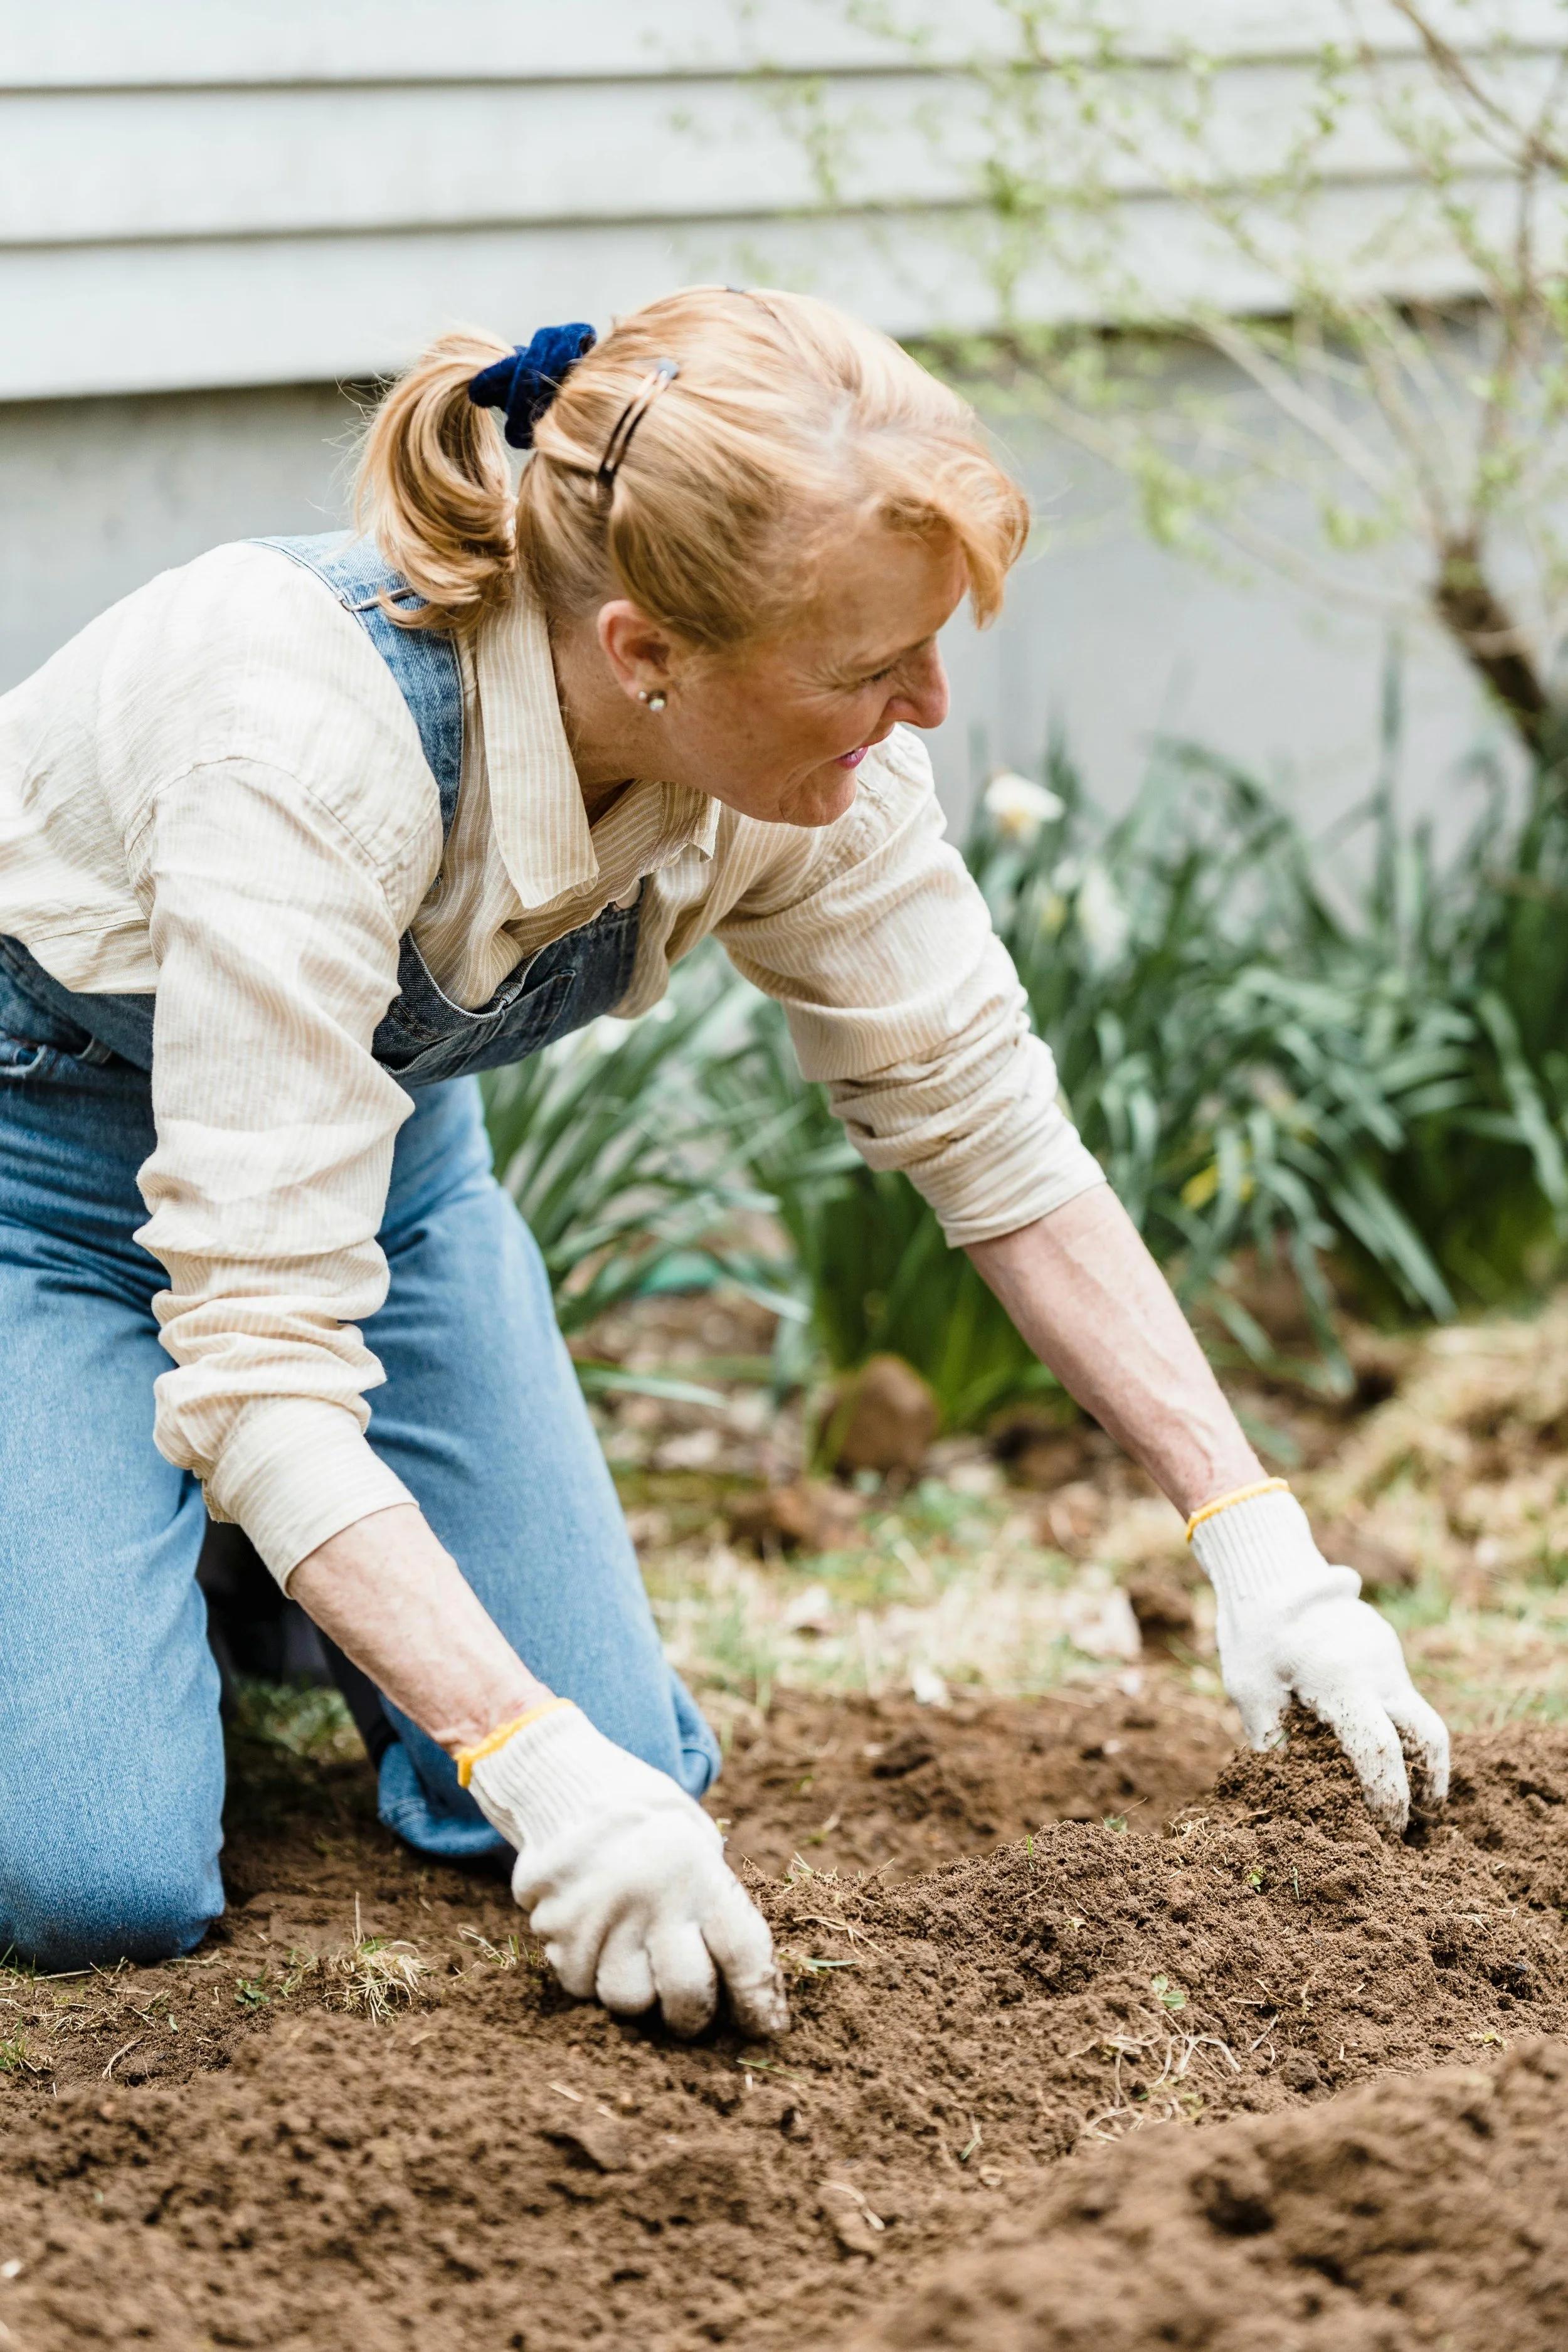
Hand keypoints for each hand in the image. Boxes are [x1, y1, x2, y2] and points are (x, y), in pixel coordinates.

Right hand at [466, 1700, 786, 2038]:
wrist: (568, 1785)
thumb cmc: (649, 1823)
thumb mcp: (697, 1843)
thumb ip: (717, 1906)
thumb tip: (747, 1987)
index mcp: (698, 1871)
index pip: (744, 1954)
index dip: (760, 2001)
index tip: (767, 2028)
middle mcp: (651, 1897)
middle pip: (686, 1996)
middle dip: (695, 2017)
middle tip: (692, 2010)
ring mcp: (599, 1916)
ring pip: (629, 2000)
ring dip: (639, 1995)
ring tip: (636, 1959)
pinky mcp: (556, 1929)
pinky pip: (582, 1985)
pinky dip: (593, 1975)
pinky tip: (598, 1941)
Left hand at [1190, 1487, 1448, 1833]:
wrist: (1267, 1566)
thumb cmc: (1252, 1630)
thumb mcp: (1248, 1688)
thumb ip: (1272, 1740)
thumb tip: (1284, 1793)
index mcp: (1344, 1682)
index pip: (1381, 1753)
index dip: (1390, 1796)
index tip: (1388, 1826)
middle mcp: (1378, 1669)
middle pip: (1429, 1735)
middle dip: (1431, 1782)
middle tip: (1420, 1818)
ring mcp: (1387, 1655)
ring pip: (1420, 1713)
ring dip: (1420, 1755)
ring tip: (1405, 1790)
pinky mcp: (1385, 1646)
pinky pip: (1401, 1692)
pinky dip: (1399, 1723)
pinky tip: (1377, 1743)